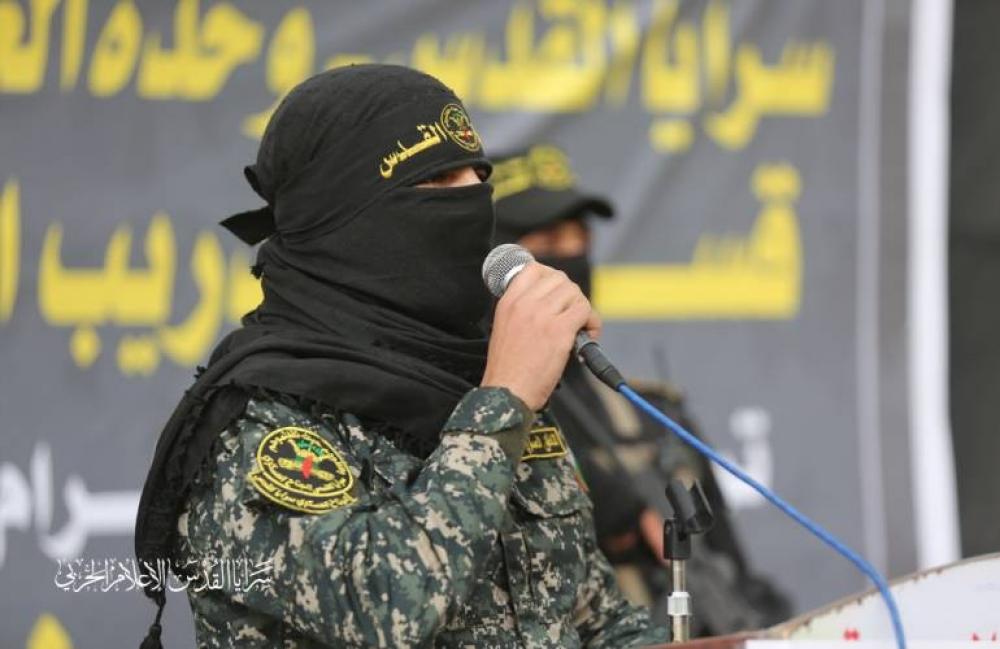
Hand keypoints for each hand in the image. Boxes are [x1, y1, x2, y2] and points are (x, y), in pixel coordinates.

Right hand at [481, 262, 600, 410]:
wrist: (508, 391)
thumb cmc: (508, 368)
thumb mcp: (504, 327)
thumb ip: (522, 310)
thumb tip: (550, 302)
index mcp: (508, 301)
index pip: (534, 268)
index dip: (552, 278)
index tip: (558, 293)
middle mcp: (525, 303)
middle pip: (560, 279)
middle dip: (571, 295)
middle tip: (572, 315)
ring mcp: (542, 315)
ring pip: (575, 293)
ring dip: (582, 309)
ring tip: (580, 328)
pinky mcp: (559, 330)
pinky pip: (585, 310)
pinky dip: (592, 322)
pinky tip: (587, 335)